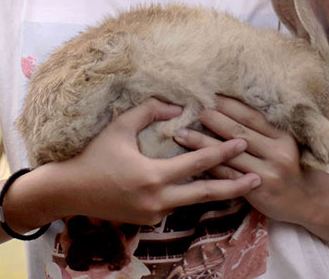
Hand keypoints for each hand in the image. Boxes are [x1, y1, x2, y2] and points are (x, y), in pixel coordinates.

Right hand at [58, 97, 260, 224]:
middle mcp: (157, 201)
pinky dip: (192, 195)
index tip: (242, 142)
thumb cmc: (94, 154)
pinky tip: (206, 188)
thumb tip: (179, 107)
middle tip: (259, 178)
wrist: (69, 191)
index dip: (222, 151)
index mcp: (153, 176)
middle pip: (206, 193)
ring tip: (240, 185)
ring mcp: (153, 215)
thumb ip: (151, 111)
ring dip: (216, 192)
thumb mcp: (120, 126)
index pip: (197, 162)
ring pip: (192, 201)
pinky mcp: (148, 221)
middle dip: (235, 186)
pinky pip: (176, 205)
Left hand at [173, 95, 315, 224]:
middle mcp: (277, 152)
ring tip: (181, 133)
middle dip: (212, 119)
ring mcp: (267, 172)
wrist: (304, 200)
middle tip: (190, 109)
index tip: (209, 95)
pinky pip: (228, 175)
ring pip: (228, 154)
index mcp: (283, 136)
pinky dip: (209, 166)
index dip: (228, 105)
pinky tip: (191, 159)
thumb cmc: (288, 165)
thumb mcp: (283, 143)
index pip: (251, 116)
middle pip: (238, 132)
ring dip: (202, 143)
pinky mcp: (257, 191)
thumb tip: (227, 107)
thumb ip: (261, 129)